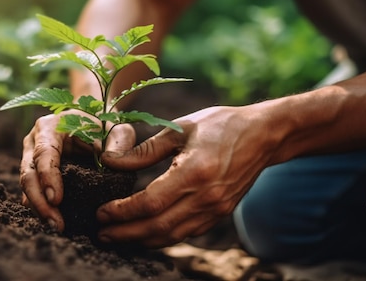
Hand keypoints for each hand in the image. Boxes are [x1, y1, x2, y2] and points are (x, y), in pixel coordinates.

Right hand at [19, 110, 135, 230]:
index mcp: (50, 128)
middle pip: (28, 174)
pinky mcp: (36, 175)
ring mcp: (31, 160)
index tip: (56, 200)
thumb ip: (120, 142)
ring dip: (40, 209)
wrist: (92, 123)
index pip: (43, 153)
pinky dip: (42, 208)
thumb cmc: (104, 126)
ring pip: (27, 187)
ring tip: (57, 226)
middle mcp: (34, 143)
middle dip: (40, 201)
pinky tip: (54, 222)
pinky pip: (33, 193)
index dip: (47, 177)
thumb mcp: (117, 128)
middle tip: (56, 223)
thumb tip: (111, 162)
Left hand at [97, 105, 278, 247]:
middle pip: (158, 227)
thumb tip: (110, 162)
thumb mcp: (180, 129)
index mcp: (194, 172)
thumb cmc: (221, 125)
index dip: (122, 212)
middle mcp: (206, 197)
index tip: (101, 212)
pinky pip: (186, 233)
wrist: (264, 135)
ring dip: (141, 240)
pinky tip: (144, 233)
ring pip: (172, 235)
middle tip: (101, 233)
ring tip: (116, 236)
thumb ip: (144, 150)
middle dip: (125, 234)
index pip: (150, 203)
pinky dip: (162, 236)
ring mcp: (215, 209)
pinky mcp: (220, 213)